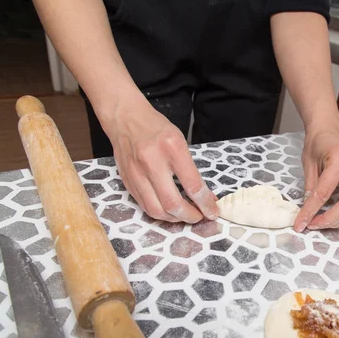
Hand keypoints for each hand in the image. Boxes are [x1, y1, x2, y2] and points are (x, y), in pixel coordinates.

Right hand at [103, 96, 217, 222]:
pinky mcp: (127, 181)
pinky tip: (169, 210)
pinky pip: (144, 205)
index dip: (205, 203)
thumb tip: (205, 196)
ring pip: (156, 210)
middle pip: (172, 203)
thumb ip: (192, 170)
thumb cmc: (156, 129)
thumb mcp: (180, 142)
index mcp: (172, 148)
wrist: (125, 119)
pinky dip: (160, 212)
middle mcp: (152, 162)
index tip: (213, 211)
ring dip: (174, 218)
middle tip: (199, 217)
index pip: (192, 185)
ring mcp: (136, 173)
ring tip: (184, 215)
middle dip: (190, 216)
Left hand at [295, 127, 338, 231]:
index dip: (311, 211)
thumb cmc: (316, 144)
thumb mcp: (307, 164)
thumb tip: (307, 213)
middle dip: (330, 220)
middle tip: (312, 225)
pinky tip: (331, 216)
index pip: (324, 192)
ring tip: (320, 223)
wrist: (329, 131)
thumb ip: (310, 188)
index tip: (300, 224)